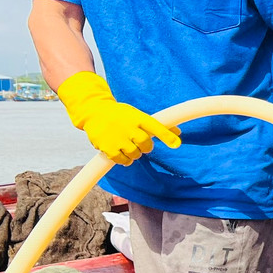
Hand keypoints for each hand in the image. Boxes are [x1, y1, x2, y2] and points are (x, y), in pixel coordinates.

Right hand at [56, 71, 180, 166]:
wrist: (94, 111)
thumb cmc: (121, 115)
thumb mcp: (138, 115)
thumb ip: (157, 125)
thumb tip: (178, 132)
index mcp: (138, 118)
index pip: (156, 127)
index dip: (167, 136)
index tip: (176, 144)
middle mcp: (129, 127)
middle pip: (146, 145)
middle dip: (146, 147)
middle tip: (138, 142)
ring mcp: (118, 138)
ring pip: (135, 154)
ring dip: (134, 153)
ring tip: (127, 145)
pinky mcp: (107, 147)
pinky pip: (122, 160)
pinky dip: (125, 160)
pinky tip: (122, 153)